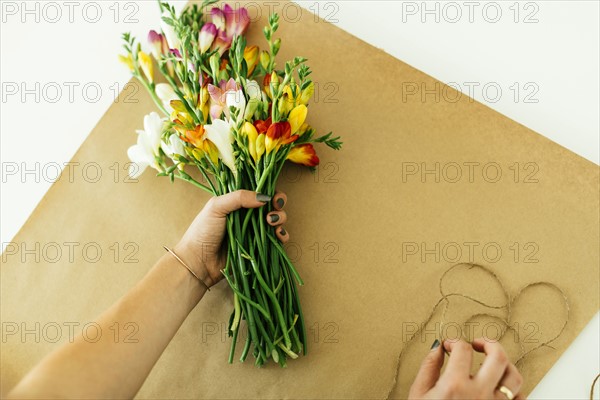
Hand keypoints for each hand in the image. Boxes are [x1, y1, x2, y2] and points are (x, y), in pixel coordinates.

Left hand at [174, 190, 288, 286]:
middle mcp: (248, 216)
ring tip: (271, 223)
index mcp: (237, 203)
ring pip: (276, 221)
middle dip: (278, 205)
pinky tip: (278, 236)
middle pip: (271, 205)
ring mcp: (254, 232)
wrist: (198, 262)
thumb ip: (239, 197)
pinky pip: (276, 240)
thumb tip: (264, 197)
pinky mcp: (258, 248)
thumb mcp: (216, 207)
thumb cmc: (203, 231)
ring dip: (280, 219)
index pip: (259, 192)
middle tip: (273, 211)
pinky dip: (282, 236)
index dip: (270, 192)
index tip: (273, 197)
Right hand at [409, 338, 523, 399]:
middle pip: (498, 356)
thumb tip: (437, 349)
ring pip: (514, 377)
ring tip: (492, 362)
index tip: (450, 345)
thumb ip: (428, 367)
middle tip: (478, 344)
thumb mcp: (418, 394)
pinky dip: (514, 390)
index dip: (455, 342)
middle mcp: (479, 394)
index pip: (463, 349)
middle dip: (488, 343)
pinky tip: (501, 387)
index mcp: (455, 385)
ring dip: (504, 364)